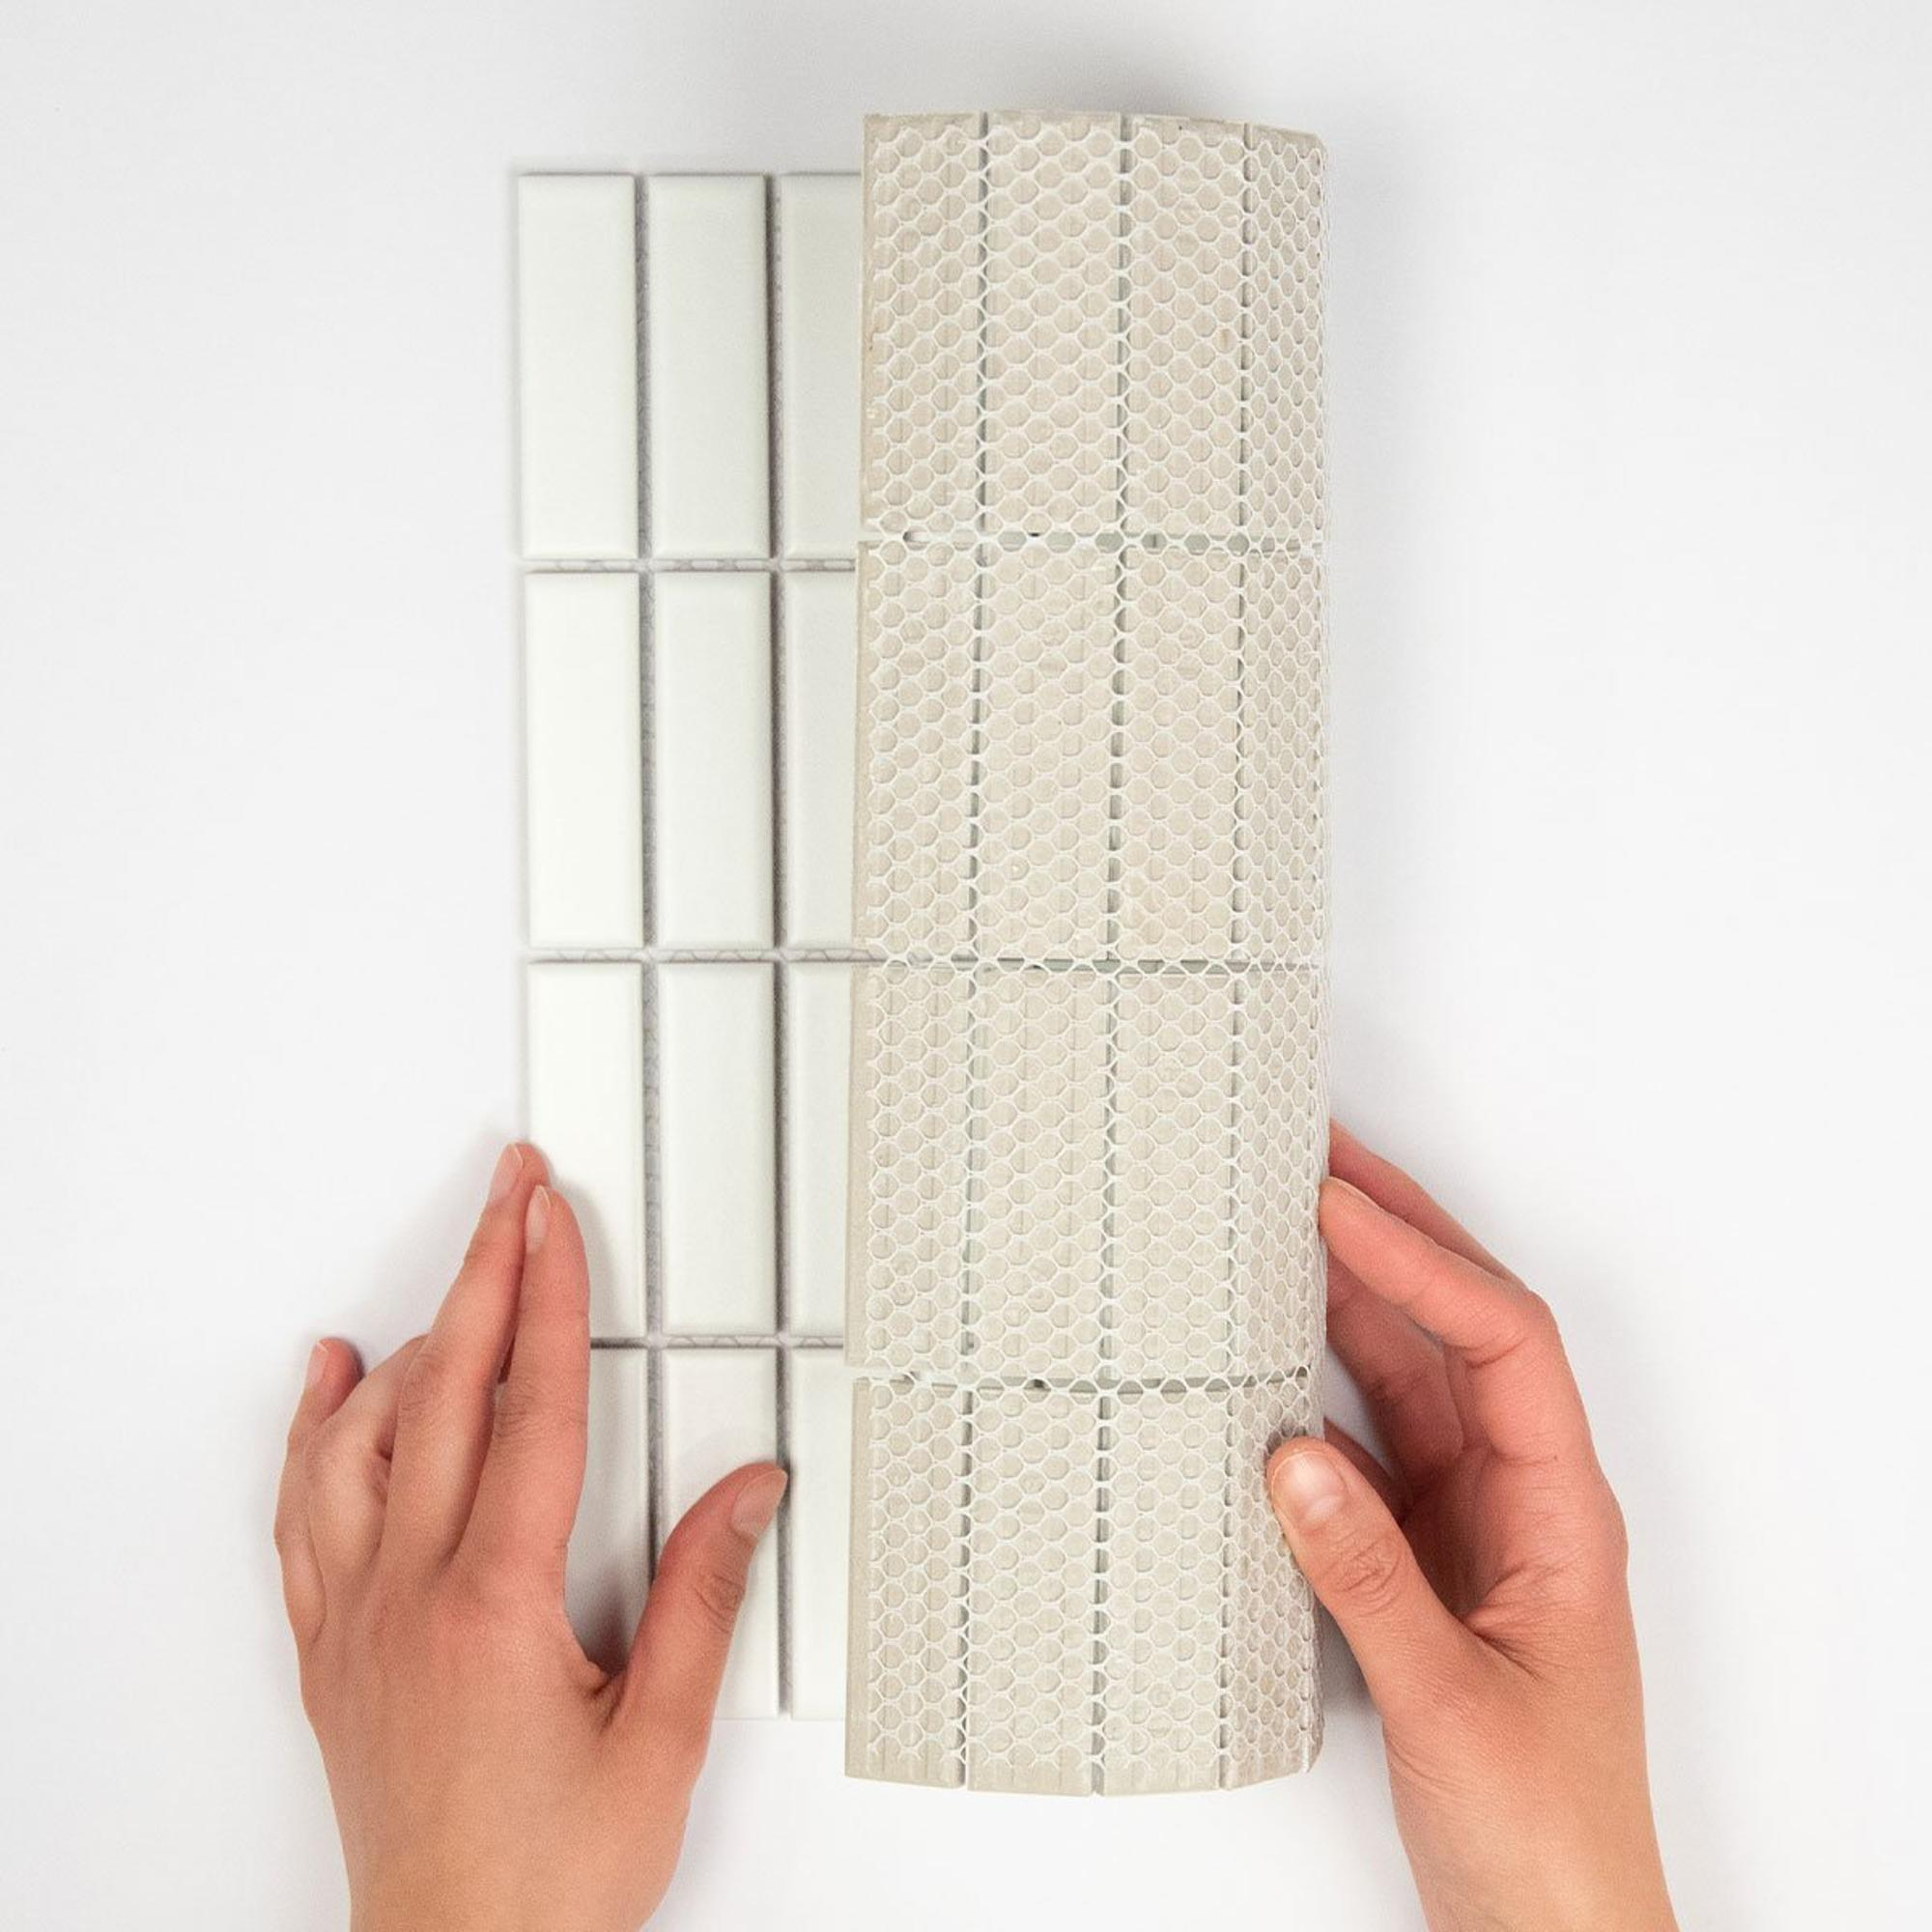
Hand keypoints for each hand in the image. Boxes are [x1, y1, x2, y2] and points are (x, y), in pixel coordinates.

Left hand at [273, 1145, 784, 1931]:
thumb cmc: (548, 1881)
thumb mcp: (660, 1742)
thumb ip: (703, 1598)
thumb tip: (745, 1491)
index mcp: (496, 1605)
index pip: (532, 1409)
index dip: (550, 1297)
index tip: (555, 1220)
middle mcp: (409, 1598)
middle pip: (445, 1394)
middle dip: (484, 1273)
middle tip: (509, 1195)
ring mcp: (356, 1621)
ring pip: (362, 1442)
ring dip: (409, 1342)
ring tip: (449, 1276)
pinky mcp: (330, 1653)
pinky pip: (301, 1515)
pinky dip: (315, 1433)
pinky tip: (330, 1387)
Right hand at [1267, 1127, 1674, 1931]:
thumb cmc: (1548, 1836)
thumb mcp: (1451, 1700)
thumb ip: (1366, 1575)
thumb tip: (1291, 1455)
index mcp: (1562, 1509)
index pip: (1502, 1340)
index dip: (1422, 1261)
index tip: (1338, 1208)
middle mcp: (1520, 1499)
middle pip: (1461, 1330)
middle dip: (1394, 1236)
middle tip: (1316, 1160)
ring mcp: (1467, 1527)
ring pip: (1407, 1379)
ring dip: (1352, 1299)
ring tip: (1285, 1227)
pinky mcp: (1419, 1563)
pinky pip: (1361, 1448)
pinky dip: (1311, 1393)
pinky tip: (1266, 1367)